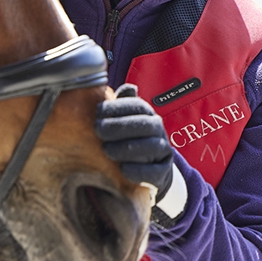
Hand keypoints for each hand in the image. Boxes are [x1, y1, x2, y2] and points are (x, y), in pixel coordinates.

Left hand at [95, 83, 173, 200]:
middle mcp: (158, 130)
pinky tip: (122, 169)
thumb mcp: (123, 119)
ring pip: (151, 147)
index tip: (98, 112)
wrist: (148, 167)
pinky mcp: (163, 172)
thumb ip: (121, 103)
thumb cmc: (128, 137)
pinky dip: (138, 170)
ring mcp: (162, 150)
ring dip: (126, 148)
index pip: (137, 106)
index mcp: (147, 114)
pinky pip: (154, 172)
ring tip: (106, 150)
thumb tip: (127, 88)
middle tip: (98, 130)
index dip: (117, 107)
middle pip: (144, 125)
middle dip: (119, 126)